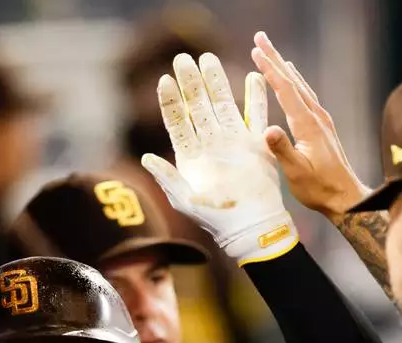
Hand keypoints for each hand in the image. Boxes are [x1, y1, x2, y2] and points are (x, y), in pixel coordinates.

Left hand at [140, 53, 297, 264]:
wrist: (249, 226)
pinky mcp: (255, 144)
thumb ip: (165, 176)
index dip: (170, 101)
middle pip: (198, 105)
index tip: (165, 80)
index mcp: (190, 154)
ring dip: (216, 81)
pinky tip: (254, 77)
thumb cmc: (214, 218)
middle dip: (191, 82)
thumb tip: (145, 157)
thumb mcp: (183, 198)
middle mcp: (210, 143)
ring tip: (209, 58)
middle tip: (184, 58)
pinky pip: (256, 115)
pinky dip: (256, 97)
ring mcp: (232, 140)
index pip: (177, 121)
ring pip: (223, 103)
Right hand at [250, 31, 370, 220]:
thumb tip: (267, 130)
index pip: (286, 90)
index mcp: (308, 125)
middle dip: (275, 59)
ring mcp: (321, 120)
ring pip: (300, 86)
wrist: (345, 197)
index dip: (270, 70)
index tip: (256, 52)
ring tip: (272, 54)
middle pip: (293, 81)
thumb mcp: (297, 172)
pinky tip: (292, 80)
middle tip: (260, 39)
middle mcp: (317, 117)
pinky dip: (294, 83)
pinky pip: (306, 96)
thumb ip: (282, 150)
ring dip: (284, 68)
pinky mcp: (322, 127)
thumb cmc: (319, 189)